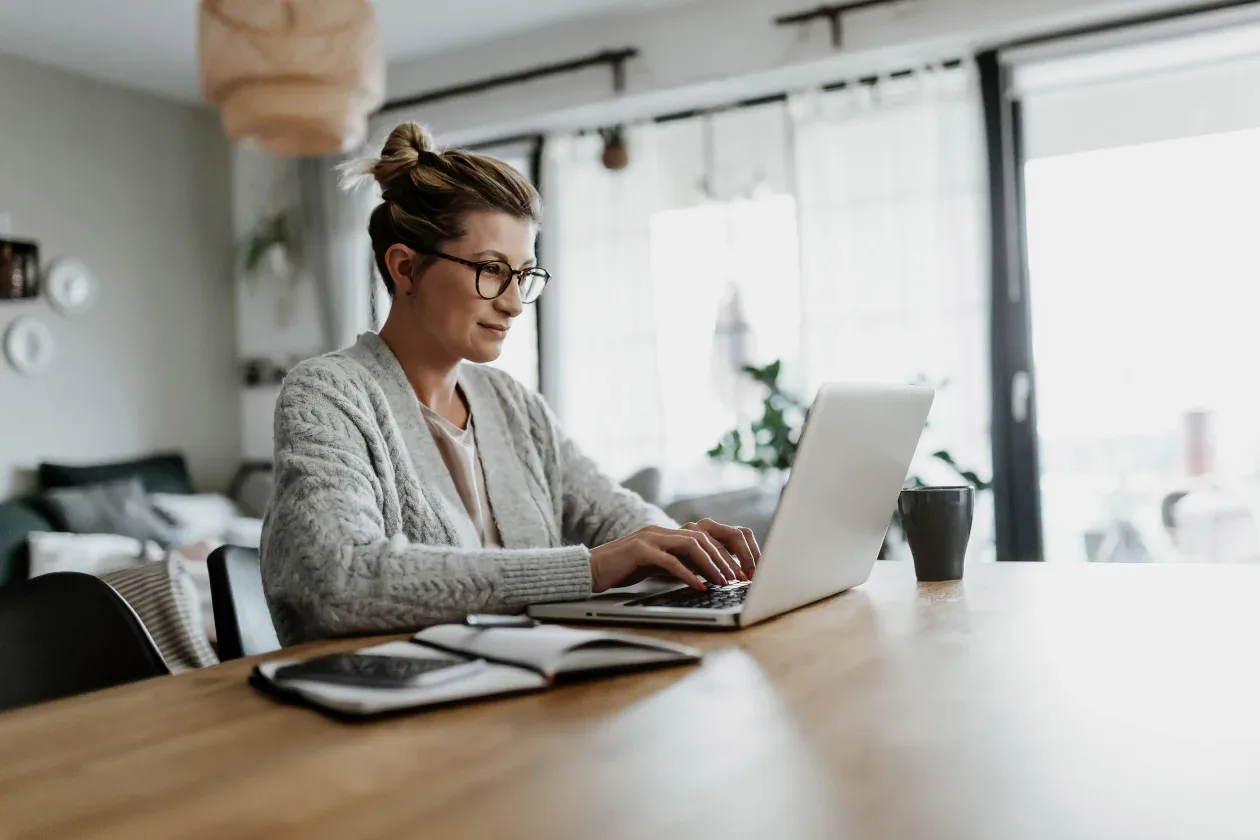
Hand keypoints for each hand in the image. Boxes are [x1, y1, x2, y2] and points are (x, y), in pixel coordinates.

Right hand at [590, 524, 752, 591]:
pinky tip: (699, 586)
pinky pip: (670, 560)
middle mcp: (660, 531)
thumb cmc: (622, 570)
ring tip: (723, 582)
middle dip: (723, 558)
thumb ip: (676, 565)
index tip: (737, 571)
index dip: (722, 553)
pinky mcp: (639, 550)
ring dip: (711, 565)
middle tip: (736, 577)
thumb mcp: (655, 566)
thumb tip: (704, 576)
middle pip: (702, 538)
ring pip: (691, 545)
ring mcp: (650, 538)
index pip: (702, 537)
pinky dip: (688, 573)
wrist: (590, 569)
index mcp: (665, 533)